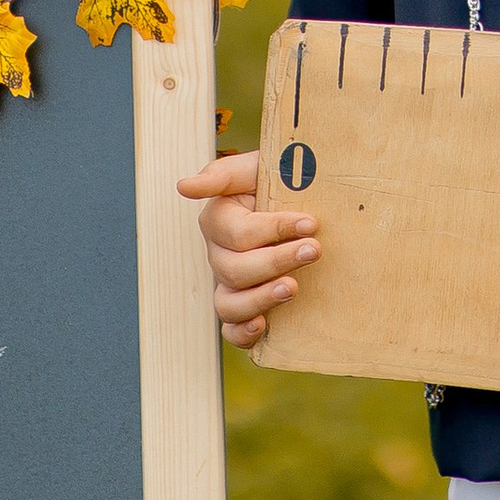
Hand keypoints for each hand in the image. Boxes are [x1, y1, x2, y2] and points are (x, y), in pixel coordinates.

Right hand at [174, 151, 320, 347]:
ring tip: (293, 288)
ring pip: (229, 303)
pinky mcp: (248, 308)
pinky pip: (233, 330)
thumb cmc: (284, 183)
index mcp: (221, 220)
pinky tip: (263, 324)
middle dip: (277, 260)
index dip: (275, 228)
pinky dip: (242, 332)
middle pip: (234, 269)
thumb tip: (184, 187)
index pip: (239, 232)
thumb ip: (224, 174)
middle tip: (314, 250)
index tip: (311, 223)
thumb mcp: (260, 167)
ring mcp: (232, 285)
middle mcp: (221, 255)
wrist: (313, 203)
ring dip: (260, 298)